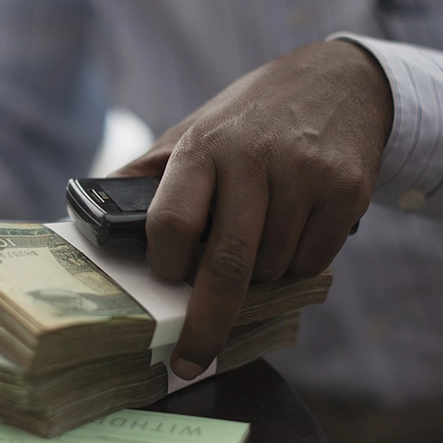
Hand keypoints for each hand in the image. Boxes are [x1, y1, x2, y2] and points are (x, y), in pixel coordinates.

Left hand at [114, 40, 392, 378]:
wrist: (340, 80)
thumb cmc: (255, 115)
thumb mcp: (198, 126)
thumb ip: (153, 169)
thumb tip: (95, 206)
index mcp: (204, 146)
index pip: (172, 222)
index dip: (166, 264)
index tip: (164, 281)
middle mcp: (254, 159)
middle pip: (226, 265)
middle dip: (206, 325)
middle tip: (190, 362)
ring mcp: (304, 175)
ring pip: (272, 270)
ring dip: (260, 276)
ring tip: (261, 235)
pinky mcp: (346, 191)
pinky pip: (312, 262)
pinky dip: (298, 263)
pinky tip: (296, 227)